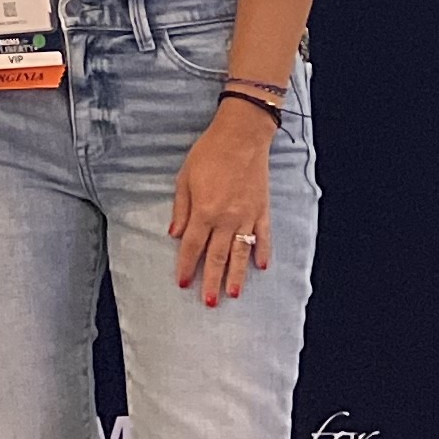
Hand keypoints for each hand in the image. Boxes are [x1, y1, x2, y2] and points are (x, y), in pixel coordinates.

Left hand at [168, 105, 274, 305]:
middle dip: (211, 281)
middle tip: (208, 302)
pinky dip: (263, 252)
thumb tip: (175, 235)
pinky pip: (263, 237)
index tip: (183, 284)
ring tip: (233, 295)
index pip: (193, 246)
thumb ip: (181, 209)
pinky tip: (261, 268)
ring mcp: (247, 216)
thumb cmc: (209, 154)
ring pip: (240, 253)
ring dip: (237, 276)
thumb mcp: (185, 178)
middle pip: (217, 257)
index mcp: (204, 211)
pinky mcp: (262, 210)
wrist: (241, 136)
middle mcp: (226, 219)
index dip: (186, 266)